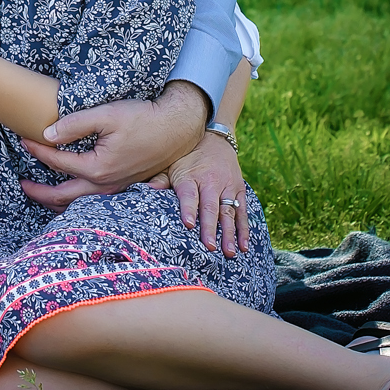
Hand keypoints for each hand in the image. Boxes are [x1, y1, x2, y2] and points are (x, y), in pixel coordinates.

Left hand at [17, 82, 205, 211]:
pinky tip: (71, 190)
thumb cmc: (144, 118)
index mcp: (98, 168)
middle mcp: (105, 185)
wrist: (177, 127)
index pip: (57, 162)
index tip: (23, 139)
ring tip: (41, 193)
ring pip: (79, 203)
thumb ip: (74, 124)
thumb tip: (47, 134)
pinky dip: (76, 199)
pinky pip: (93, 200)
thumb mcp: (106, 114)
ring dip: (57, 200)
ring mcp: (116, 188)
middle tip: (22, 184)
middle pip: (63, 197)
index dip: (37, 150)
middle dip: (39, 193)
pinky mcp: (124, 185)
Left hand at [152, 132, 250, 257]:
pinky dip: (244, 229)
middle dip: (210, 227)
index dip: (189, 209)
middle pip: (210, 207)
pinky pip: (243, 212)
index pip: (189, 195)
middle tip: (209, 246)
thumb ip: (161, 180)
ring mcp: (227, 187)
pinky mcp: (239, 190)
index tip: (188, 224)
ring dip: (230, 233)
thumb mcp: (173, 164)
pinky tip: (244, 245)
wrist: (215, 138)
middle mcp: (210, 182)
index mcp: (190, 177)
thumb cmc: (188, 157)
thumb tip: (146, 191)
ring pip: (229, 212)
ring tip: (229, 252)